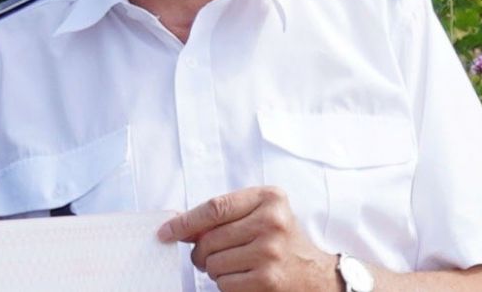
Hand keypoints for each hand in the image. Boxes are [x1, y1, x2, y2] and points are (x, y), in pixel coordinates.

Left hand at [157, 186, 338, 291]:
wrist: (316, 275)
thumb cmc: (279, 240)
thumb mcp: (259, 214)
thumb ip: (222, 215)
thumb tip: (177, 227)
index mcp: (269, 198)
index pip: (214, 208)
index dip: (184, 222)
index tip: (165, 231)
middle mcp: (272, 222)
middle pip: (209, 238)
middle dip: (201, 251)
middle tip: (210, 255)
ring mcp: (270, 252)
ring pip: (213, 263)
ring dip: (214, 269)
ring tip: (233, 265)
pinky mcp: (268, 280)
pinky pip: (224, 283)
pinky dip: (226, 284)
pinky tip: (243, 277)